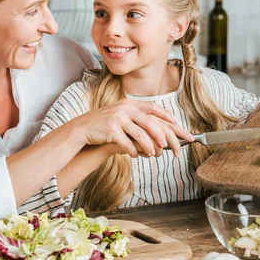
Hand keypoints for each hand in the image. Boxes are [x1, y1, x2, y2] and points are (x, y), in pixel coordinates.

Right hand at [71, 98, 193, 157]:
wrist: (83, 128)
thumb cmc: (105, 124)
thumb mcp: (120, 115)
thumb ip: (136, 117)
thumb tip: (157, 128)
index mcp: (129, 103)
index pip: (152, 107)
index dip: (165, 114)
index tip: (176, 122)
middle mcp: (125, 108)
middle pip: (149, 122)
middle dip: (161, 135)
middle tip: (168, 145)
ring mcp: (118, 118)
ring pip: (140, 134)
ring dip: (149, 146)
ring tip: (153, 154)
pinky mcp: (111, 129)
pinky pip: (127, 143)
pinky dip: (133, 151)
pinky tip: (136, 156)